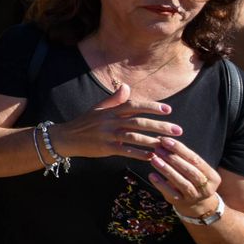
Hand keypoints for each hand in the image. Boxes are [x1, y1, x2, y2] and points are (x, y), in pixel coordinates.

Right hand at [51, 82, 178, 158]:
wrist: (66, 137)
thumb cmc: (84, 122)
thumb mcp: (98, 108)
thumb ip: (114, 99)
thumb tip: (126, 86)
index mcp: (111, 110)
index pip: (134, 106)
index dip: (151, 107)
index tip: (168, 110)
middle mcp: (111, 121)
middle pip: (139, 122)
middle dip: (159, 126)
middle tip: (177, 130)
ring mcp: (108, 135)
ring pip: (134, 137)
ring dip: (153, 141)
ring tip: (168, 145)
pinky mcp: (105, 148)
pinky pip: (125, 151)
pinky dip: (139, 153)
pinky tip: (151, 156)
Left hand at [146, 137, 223, 219]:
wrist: (196, 204)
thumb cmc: (192, 178)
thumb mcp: (195, 169)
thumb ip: (183, 156)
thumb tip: (163, 140)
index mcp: (212, 176)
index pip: (196, 160)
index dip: (180, 149)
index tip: (166, 140)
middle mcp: (206, 188)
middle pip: (190, 171)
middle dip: (173, 158)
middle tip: (158, 148)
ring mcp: (194, 197)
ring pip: (181, 182)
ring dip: (167, 170)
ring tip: (154, 159)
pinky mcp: (181, 203)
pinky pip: (171, 193)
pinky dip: (161, 184)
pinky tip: (152, 175)